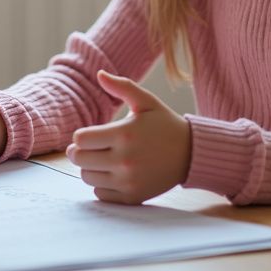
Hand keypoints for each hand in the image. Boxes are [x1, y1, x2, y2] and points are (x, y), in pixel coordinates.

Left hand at [65, 70, 190, 204]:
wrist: (190, 154)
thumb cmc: (164, 124)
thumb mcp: (146, 101)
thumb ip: (122, 86)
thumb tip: (99, 73)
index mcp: (124, 134)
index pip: (81, 139)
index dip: (80, 136)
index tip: (88, 134)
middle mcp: (125, 160)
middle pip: (79, 160)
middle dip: (79, 151)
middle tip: (87, 147)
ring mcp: (128, 181)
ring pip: (88, 177)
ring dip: (90, 168)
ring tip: (101, 159)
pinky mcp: (132, 197)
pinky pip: (101, 194)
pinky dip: (102, 184)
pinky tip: (112, 173)